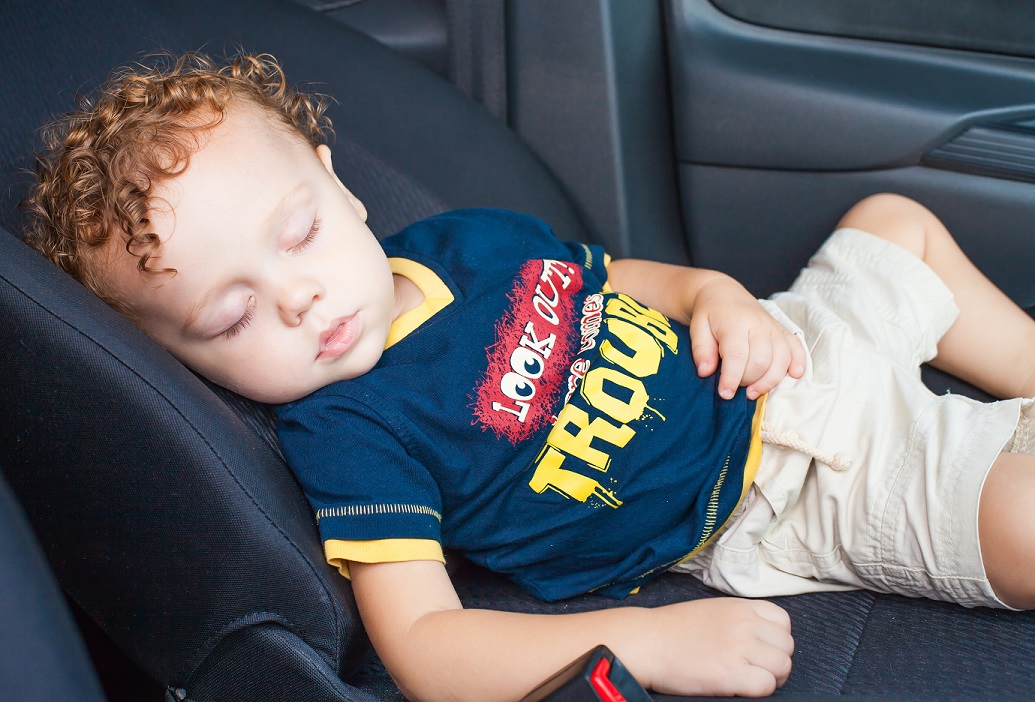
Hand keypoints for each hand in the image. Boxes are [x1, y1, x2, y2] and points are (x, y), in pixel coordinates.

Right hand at [642, 598, 793, 696]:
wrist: (647, 642)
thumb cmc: (673, 629)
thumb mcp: (712, 609)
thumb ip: (739, 618)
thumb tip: (761, 637)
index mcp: (740, 607)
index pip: (783, 621)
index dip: (776, 639)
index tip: (763, 649)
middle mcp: (744, 624)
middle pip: (786, 646)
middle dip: (776, 660)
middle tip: (757, 669)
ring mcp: (739, 647)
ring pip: (782, 666)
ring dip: (771, 677)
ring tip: (750, 679)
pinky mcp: (731, 673)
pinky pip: (766, 685)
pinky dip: (758, 690)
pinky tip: (739, 686)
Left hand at [690, 276, 804, 399]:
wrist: (724, 293)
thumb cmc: (709, 314)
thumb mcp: (697, 328)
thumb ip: (701, 350)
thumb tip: (706, 372)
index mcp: (735, 323)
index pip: (737, 355)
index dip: (732, 379)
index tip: (724, 394)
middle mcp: (759, 324)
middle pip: (761, 361)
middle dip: (748, 381)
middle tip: (735, 387)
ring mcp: (774, 327)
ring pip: (781, 359)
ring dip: (768, 381)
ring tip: (752, 391)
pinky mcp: (783, 331)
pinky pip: (797, 348)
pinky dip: (798, 363)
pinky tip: (794, 375)